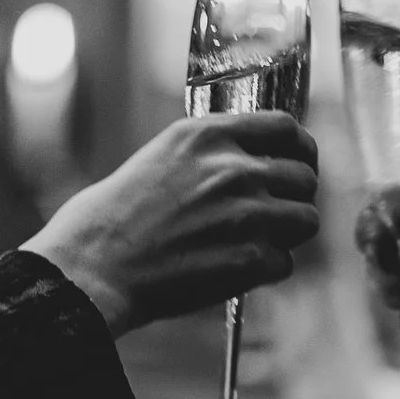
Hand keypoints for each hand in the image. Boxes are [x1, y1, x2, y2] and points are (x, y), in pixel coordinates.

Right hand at [28, 112, 319, 334]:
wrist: (92, 269)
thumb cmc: (109, 221)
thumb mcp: (158, 158)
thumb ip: (207, 157)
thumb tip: (244, 166)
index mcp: (206, 135)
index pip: (285, 126)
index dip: (298, 148)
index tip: (296, 162)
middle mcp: (233, 168)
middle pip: (305, 176)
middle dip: (295, 196)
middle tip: (277, 214)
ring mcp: (246, 213)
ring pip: (306, 219)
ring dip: (288, 234)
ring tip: (258, 243)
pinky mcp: (249, 259)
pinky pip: (286, 263)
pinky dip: (267, 271)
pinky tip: (238, 272)